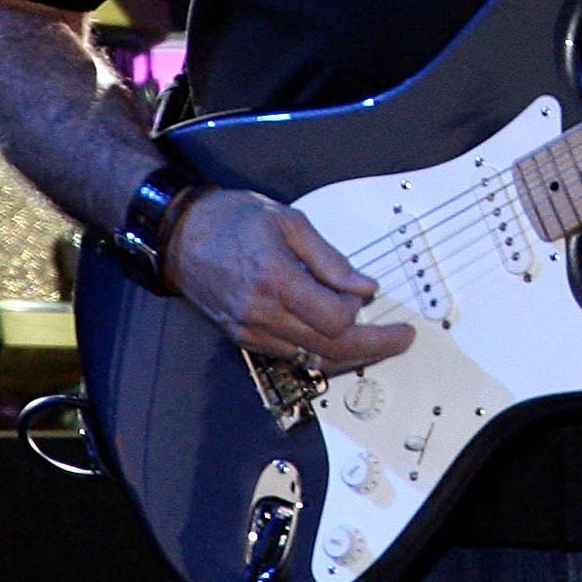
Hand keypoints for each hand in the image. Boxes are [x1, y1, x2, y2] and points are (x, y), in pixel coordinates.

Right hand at [166, 188, 417, 370]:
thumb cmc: (231, 221)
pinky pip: (291, 356)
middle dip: (373, 347)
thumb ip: (330, 259)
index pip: (335, 319)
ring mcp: (251, 330)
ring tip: (377, 342)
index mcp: (276, 281)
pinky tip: (337, 338)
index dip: (361, 311)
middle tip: (400, 339)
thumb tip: (363, 286)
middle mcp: (262, 313)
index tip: (372, 296)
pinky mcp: (244, 337)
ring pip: (312, 360)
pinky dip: (320, 352)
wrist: (181, 234)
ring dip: (350, 355)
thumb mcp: (289, 222)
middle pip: (330, 348)